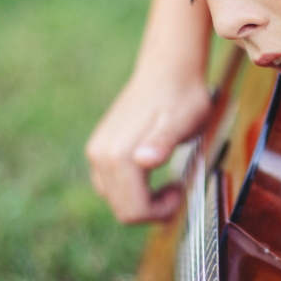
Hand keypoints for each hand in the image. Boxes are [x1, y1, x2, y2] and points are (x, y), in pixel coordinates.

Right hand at [85, 69, 210, 223]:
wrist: (168, 70)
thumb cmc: (182, 96)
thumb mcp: (183, 122)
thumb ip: (163, 143)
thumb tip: (142, 160)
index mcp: (119, 154)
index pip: (134, 210)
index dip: (161, 211)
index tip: (180, 191)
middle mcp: (100, 154)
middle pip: (122, 209)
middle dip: (151, 209)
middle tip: (176, 189)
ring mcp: (97, 151)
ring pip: (114, 199)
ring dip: (141, 200)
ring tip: (167, 182)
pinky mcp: (100, 148)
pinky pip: (110, 184)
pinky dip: (132, 189)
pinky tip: (152, 174)